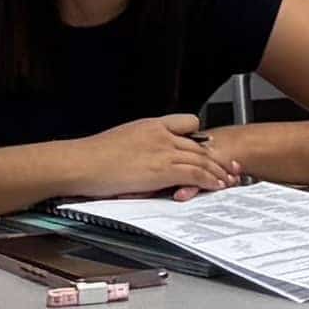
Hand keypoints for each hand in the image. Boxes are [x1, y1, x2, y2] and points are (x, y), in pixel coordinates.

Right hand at [58, 113, 229, 199]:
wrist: (80, 163)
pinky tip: (215, 186)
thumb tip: (143, 158)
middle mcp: (161, 135)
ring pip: (202, 159)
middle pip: (199, 144)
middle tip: (229, 166)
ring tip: (228, 180)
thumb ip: (140, 146)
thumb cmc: (91, 157)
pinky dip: (209, 180)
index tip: (206, 147)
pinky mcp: (162, 169)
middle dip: (216, 157)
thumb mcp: (120, 141)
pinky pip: (195, 173)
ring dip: (218, 172)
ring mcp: (163, 151)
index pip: (186, 122)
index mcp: (150, 125)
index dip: (199, 136)